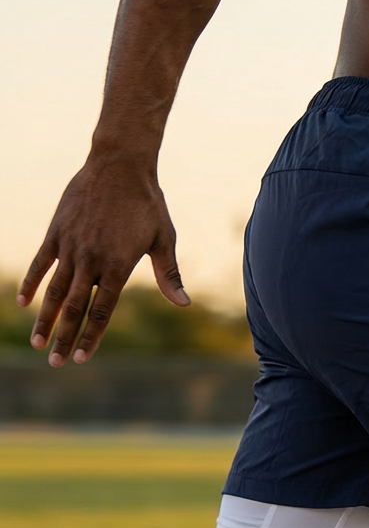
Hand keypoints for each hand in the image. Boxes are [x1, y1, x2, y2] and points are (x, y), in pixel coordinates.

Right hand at [17, 156, 189, 365]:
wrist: (119, 163)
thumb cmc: (147, 204)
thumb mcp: (164, 239)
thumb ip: (169, 274)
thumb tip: (184, 304)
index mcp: (118, 266)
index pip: (102, 311)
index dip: (91, 337)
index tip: (82, 358)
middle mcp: (91, 260)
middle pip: (75, 308)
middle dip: (65, 338)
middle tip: (56, 364)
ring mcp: (71, 246)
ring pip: (55, 290)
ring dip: (46, 319)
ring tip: (38, 343)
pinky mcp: (57, 231)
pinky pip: (41, 263)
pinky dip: (32, 283)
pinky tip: (24, 303)